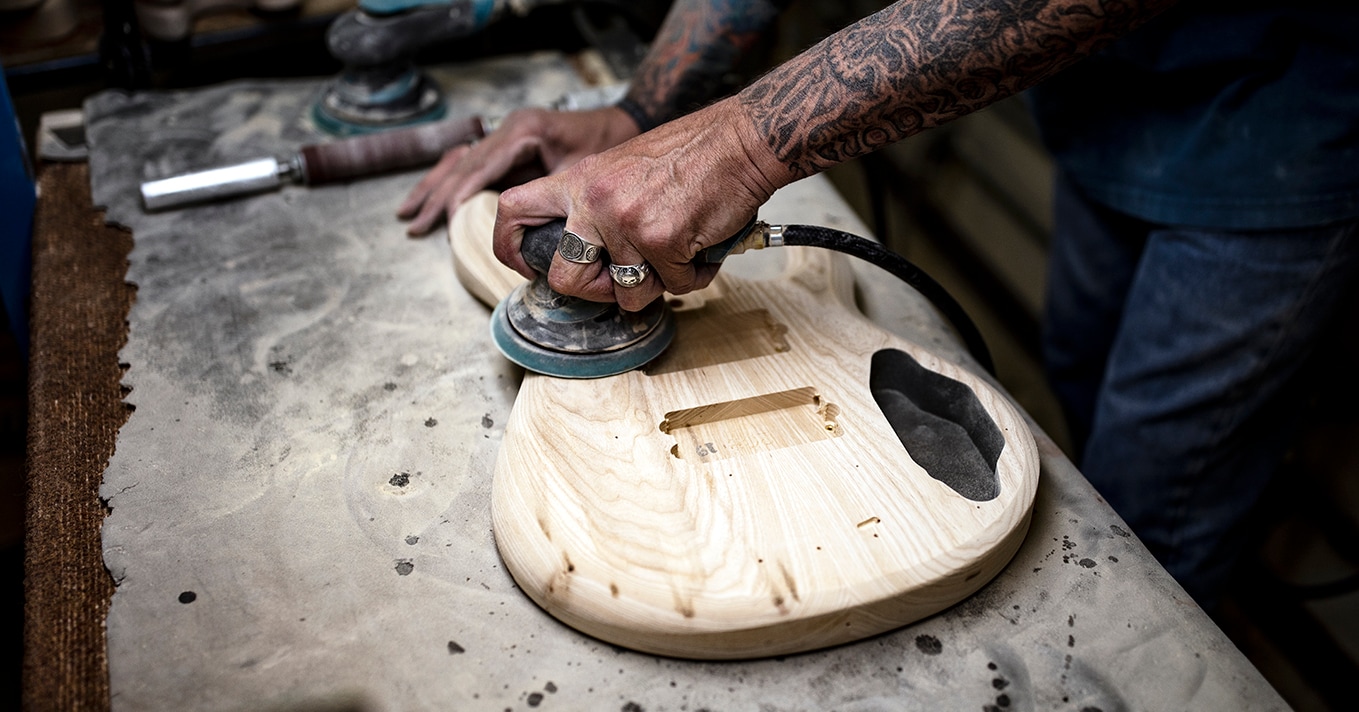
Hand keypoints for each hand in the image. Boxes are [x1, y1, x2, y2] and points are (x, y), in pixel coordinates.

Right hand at [397, 105, 641, 235]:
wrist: (624, 122)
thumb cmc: (608, 145)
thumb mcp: (581, 171)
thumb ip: (551, 197)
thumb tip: (527, 235)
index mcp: (521, 132)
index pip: (478, 170)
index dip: (460, 201)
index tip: (448, 227)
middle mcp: (506, 129)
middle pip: (460, 166)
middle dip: (436, 197)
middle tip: (414, 223)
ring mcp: (504, 135)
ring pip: (458, 163)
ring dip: (434, 189)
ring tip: (409, 213)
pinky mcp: (507, 146)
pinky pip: (470, 163)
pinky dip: (450, 181)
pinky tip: (431, 195)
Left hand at [492, 97, 793, 311]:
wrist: (740, 142)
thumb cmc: (691, 154)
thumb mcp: (623, 168)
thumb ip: (596, 206)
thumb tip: (585, 254)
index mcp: (579, 180)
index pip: (512, 209)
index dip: (509, 247)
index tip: (528, 266)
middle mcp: (594, 201)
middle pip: (565, 278)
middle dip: (596, 292)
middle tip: (622, 281)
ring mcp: (626, 222)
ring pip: (629, 292)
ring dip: (659, 283)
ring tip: (679, 252)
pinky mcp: (661, 239)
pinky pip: (674, 286)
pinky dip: (693, 276)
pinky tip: (702, 247)